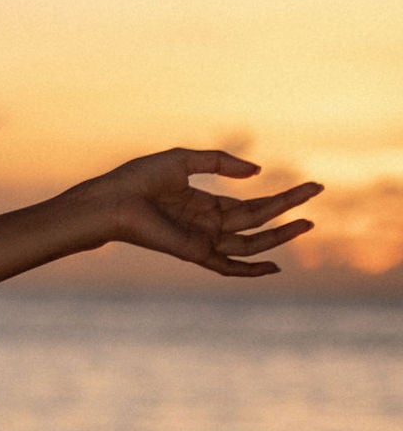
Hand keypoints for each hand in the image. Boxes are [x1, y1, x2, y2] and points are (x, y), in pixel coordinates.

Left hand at [79, 148, 321, 278]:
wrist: (112, 200)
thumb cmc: (138, 179)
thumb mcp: (184, 160)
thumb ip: (220, 162)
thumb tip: (256, 171)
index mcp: (205, 205)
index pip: (251, 205)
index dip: (281, 197)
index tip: (310, 186)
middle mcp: (207, 225)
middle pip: (258, 220)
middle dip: (288, 209)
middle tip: (317, 192)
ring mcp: (203, 240)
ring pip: (251, 243)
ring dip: (279, 235)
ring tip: (307, 223)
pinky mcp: (194, 252)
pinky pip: (227, 266)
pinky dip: (249, 270)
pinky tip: (274, 268)